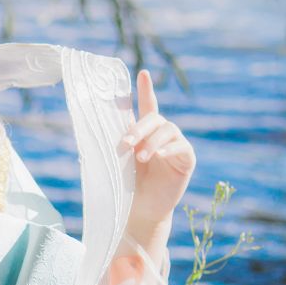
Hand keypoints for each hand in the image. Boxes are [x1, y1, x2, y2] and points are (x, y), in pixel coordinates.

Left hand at [123, 70, 194, 221]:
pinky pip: (181, 147)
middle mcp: (162, 134)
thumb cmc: (128, 186)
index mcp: (145, 132)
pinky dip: (168, 149)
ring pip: (168, 130)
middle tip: (126, 143)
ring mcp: (176, 145)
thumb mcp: (120, 160)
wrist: (141, 211)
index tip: (143, 73)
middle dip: (139, 128)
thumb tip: (99, 122)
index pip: (146, 105)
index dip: (145, 89)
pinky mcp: (186, 159)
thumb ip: (118, 140)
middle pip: (154, 118)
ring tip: (140, 157)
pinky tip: (158, 156)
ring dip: (152, 141)